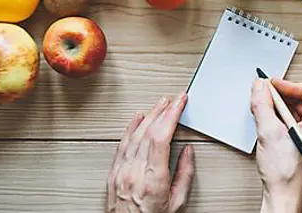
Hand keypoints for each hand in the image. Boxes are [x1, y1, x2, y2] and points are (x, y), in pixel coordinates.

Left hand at [107, 94, 194, 212]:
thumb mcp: (177, 203)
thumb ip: (185, 175)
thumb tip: (188, 152)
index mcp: (153, 180)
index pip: (161, 137)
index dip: (171, 115)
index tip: (180, 103)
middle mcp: (134, 173)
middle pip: (148, 132)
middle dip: (163, 111)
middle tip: (175, 99)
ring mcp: (121, 173)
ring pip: (134, 135)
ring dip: (149, 115)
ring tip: (160, 104)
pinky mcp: (113, 174)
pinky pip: (121, 144)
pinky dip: (130, 128)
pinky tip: (137, 118)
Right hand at [250, 79, 301, 212]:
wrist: (283, 197)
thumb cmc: (284, 174)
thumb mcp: (269, 132)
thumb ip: (262, 104)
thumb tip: (260, 86)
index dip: (290, 84)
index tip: (273, 86)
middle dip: (284, 95)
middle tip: (266, 95)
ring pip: (299, 111)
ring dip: (281, 107)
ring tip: (266, 110)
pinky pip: (296, 123)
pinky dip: (282, 119)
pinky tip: (270, 123)